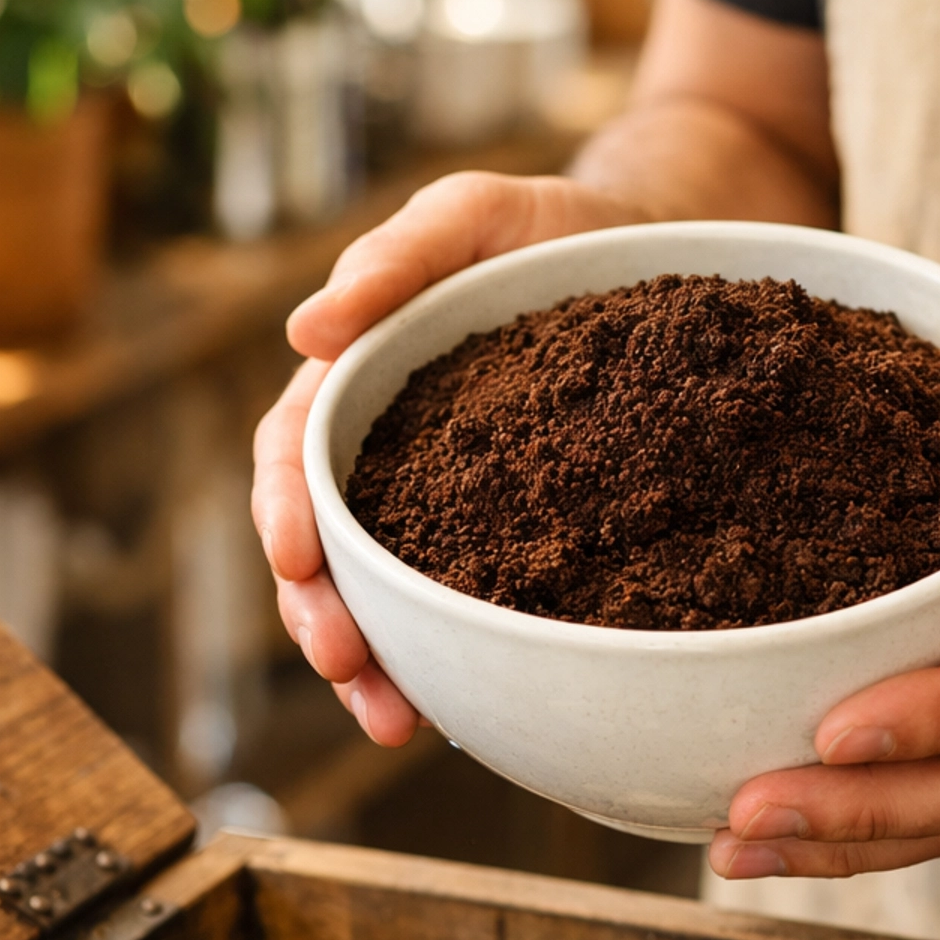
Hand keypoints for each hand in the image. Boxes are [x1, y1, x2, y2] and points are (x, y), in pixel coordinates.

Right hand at [252, 171, 644, 742]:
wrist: (651, 258)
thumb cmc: (547, 230)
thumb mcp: (475, 217)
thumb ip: (397, 257)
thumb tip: (305, 327)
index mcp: (358, 385)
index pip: (295, 456)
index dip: (287, 511)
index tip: (297, 559)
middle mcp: (389, 460)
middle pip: (328, 552)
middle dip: (324, 617)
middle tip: (347, 671)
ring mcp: (446, 511)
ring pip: (390, 601)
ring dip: (378, 667)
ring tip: (396, 721)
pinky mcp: (510, 545)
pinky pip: (471, 613)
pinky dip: (457, 664)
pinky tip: (469, 710)